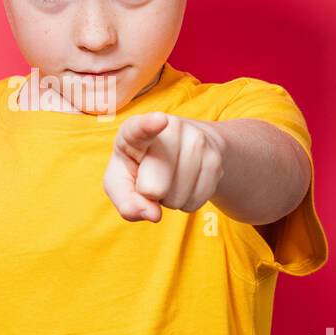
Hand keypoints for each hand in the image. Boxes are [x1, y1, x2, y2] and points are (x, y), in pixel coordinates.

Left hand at [103, 111, 226, 221]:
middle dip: (150, 195)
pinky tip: (183, 184)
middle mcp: (170, 129)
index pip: (141, 128)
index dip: (149, 125)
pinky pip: (196, 201)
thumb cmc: (138, 167)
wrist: (178, 152)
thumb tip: (153, 214)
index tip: (160, 120)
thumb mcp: (120, 182)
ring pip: (178, 197)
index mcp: (135, 130)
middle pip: (155, 187)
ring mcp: (196, 141)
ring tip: (167, 179)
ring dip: (169, 199)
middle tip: (150, 178)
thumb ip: (126, 201)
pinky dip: (186, 203)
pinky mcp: (215, 159)